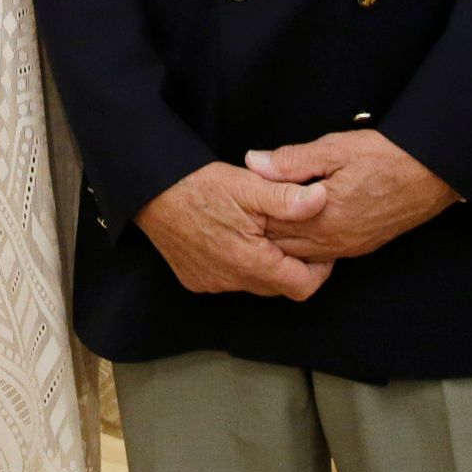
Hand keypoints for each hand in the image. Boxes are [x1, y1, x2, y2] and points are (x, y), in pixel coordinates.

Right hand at [133, 162, 331, 300]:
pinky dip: (238, 264)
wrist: (148, 190)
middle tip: (294, 235)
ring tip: (262, 232)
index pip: (302, 286)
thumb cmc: (199, 185)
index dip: (319, 270)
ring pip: (253, 283)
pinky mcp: (194, 279)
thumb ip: (287, 198)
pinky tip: (231, 237)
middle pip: (278, 286)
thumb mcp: (248, 185)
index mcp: (250, 262)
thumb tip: (322, 200)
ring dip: (263, 264)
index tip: (322, 249)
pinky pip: (228, 280)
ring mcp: (211, 283)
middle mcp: (231, 281)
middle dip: (291, 265)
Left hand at [246, 130, 458, 261]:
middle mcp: (335, 240)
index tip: (234, 200)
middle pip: (283, 243)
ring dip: (281, 241)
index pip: (273, 223)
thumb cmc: (385, 157)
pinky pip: (322, 256)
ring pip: (301, 254)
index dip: (251, 212)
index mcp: (323, 216)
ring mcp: (349, 247)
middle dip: (261, 230)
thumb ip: (292, 161)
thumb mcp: (334, 149)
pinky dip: (302, 248)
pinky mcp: (361, 247)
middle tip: (238, 215)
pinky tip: (293, 233)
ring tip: (260, 224)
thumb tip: (253, 163)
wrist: (433, 175)